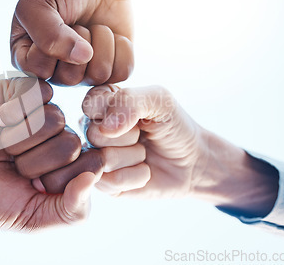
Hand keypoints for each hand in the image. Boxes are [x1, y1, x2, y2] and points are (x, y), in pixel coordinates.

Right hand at [0, 77, 96, 231]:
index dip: (59, 179)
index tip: (31, 187)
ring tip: (1, 144)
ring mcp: (43, 112)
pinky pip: (38, 93)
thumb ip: (70, 210)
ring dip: (19, 139)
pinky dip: (13, 112)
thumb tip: (94, 177)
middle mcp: (59, 138)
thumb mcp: (29, 218)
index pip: (93, 165)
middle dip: (34, 162)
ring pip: (54, 119)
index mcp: (68, 169)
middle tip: (11, 166)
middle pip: (72, 143)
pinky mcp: (24, 90)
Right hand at [11, 0, 133, 85]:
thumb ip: (47, 33)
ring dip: (101, 41)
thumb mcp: (38, 2)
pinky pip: (122, 72)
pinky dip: (121, 48)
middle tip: (76, 23)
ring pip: (99, 75)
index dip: (48, 47)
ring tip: (93, 26)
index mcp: (29, 58)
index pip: (38, 72)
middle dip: (79, 40)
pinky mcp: (111, 68)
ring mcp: (84, 73)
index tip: (51, 23)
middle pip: (70, 78)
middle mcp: (55, 72)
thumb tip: (82, 57)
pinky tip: (111, 35)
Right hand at [81, 85, 278, 216]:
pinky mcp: (103, 184)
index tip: (138, 115)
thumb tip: (104, 129)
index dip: (116, 112)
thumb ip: (128, 101)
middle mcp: (92, 130)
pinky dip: (137, 176)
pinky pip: (111, 181)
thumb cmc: (174, 126)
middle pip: (94, 134)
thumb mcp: (159, 99)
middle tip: (142, 136)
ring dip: (134, 157)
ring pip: (102, 160)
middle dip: (128, 136)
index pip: (90, 104)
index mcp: (101, 104)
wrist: (194, 162)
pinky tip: (144, 170)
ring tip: (143, 153)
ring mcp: (95, 158)